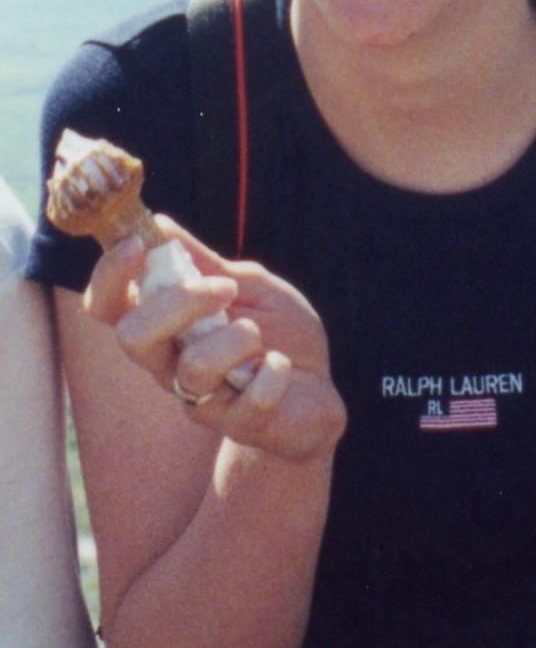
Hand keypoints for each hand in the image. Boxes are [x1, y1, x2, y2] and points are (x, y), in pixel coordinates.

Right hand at [83, 219, 344, 461]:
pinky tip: (283, 367)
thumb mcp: (250, 287)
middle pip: (133, 338)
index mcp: (166, 326)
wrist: (317, 393)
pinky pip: (251, 398)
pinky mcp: (239, 424)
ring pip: (193, 368)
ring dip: (239, 339)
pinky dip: (276, 372)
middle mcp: (170, 364)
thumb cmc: (279, 334)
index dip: (111, 274)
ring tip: (262, 339)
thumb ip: (206, 264)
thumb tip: (158, 224)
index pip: (107, 305)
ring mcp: (200, 398)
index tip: (139, 243)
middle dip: (180, 303)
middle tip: (226, 289)